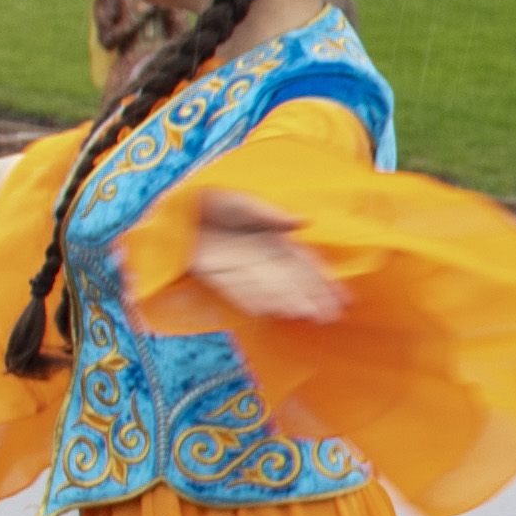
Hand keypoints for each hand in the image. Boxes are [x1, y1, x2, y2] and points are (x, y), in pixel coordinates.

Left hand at [180, 190, 345, 324]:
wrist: (172, 209)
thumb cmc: (210, 199)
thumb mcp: (241, 201)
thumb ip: (270, 213)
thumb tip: (304, 221)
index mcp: (273, 236)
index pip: (305, 261)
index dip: (324, 279)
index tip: (344, 297)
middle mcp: (259, 254)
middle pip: (291, 278)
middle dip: (312, 297)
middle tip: (331, 316)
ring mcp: (238, 266)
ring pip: (268, 287)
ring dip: (288, 301)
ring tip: (308, 316)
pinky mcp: (215, 275)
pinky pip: (237, 289)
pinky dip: (253, 299)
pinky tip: (269, 311)